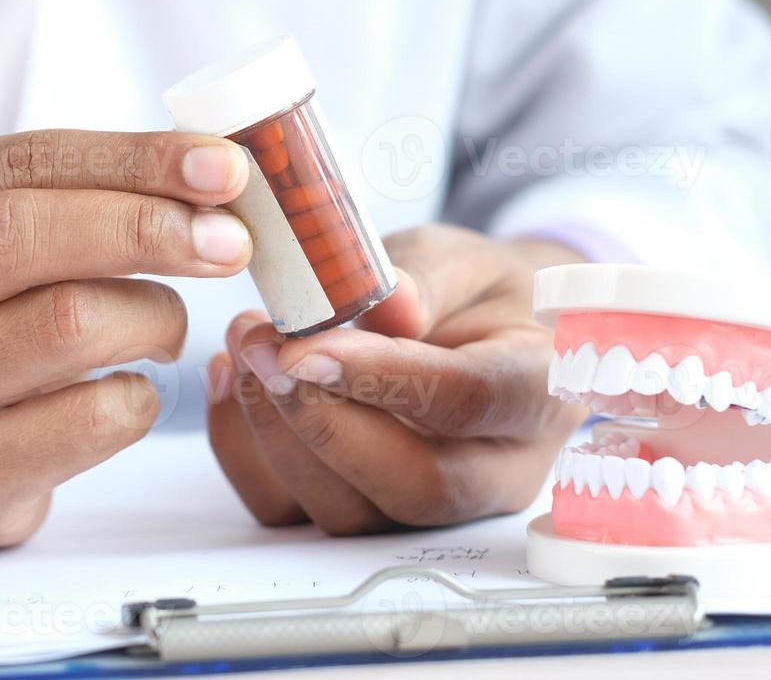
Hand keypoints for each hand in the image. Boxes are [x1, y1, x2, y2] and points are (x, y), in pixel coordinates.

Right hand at [0, 130, 251, 547]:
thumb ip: (67, 195)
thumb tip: (211, 171)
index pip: (17, 162)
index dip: (131, 158)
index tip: (221, 163)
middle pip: (18, 236)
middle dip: (143, 227)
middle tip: (230, 239)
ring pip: (67, 323)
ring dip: (154, 315)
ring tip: (165, 325)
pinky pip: (94, 418)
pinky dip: (141, 396)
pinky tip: (127, 390)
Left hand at [206, 226, 586, 534]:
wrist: (478, 330)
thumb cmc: (474, 294)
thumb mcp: (462, 259)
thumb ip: (426, 278)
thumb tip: (388, 303)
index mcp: (538, 393)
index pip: (469, 403)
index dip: (384, 379)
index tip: (311, 347)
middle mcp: (495, 472)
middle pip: (414, 486)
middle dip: (323, 424)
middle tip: (265, 350)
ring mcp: (428, 506)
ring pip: (349, 512)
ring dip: (275, 434)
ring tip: (245, 345)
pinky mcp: (363, 512)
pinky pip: (292, 511)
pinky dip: (244, 451)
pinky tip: (232, 379)